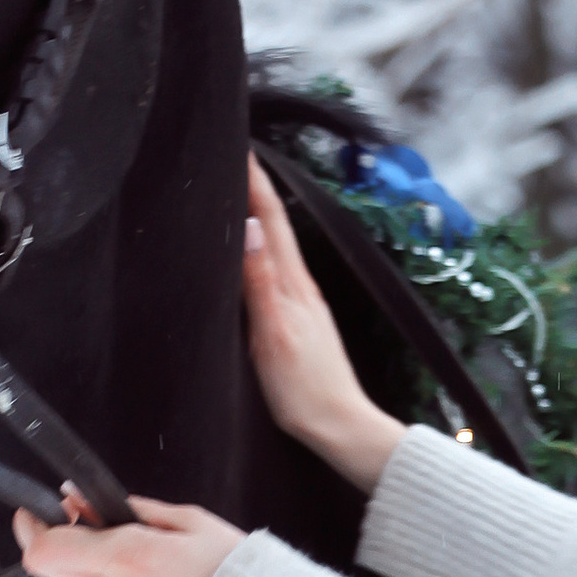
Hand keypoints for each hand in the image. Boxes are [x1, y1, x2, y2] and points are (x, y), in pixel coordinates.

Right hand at [242, 156, 407, 491]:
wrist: (342, 430)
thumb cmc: (304, 394)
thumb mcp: (273, 337)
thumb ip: (260, 283)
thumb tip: (248, 228)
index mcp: (294, 288)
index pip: (270, 221)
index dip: (253, 183)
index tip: (237, 146)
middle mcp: (302, 290)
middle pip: (276, 227)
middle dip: (255, 189)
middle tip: (234, 155)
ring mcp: (305, 306)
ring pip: (278, 248)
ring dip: (259, 216)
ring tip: (240, 191)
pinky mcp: (302, 325)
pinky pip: (279, 273)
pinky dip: (263, 250)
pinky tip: (255, 254)